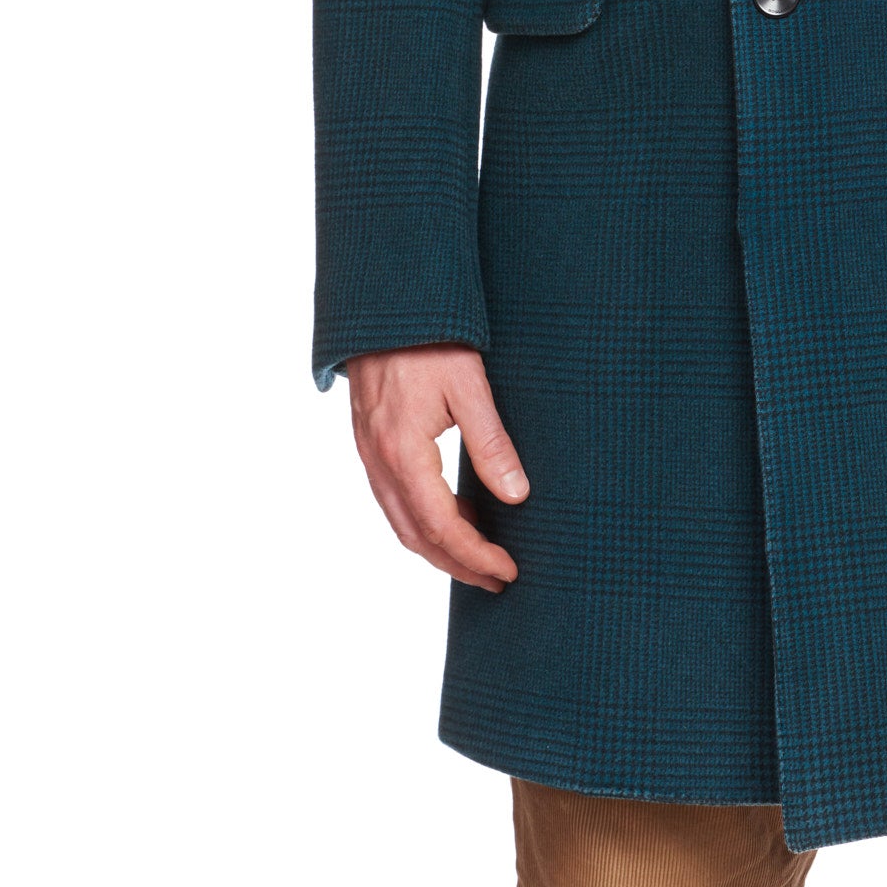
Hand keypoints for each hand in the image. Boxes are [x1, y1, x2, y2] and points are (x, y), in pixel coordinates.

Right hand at [347, 345, 527, 592]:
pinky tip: (455, 515)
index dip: (476, 555)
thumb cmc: (431, 340)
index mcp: (403, 452)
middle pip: (416, 537)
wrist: (384, 307)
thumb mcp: (470, 387)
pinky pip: (393, 500)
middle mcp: (379, 461)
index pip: (441, 526)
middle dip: (458, 565)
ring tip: (481, 558)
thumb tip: (517, 496)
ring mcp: (369, 455)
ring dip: (439, 548)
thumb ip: (492, 443)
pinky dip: (423, 522)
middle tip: (499, 579)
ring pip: (401, 523)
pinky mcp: (370, 444)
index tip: (508, 570)